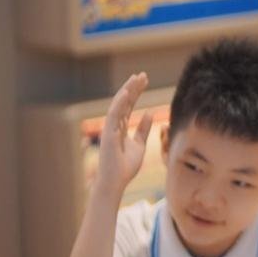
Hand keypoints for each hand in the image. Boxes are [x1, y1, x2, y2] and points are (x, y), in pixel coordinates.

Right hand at [94, 73, 152, 194]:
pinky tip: (127, 92)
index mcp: (121, 126)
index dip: (136, 92)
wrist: (116, 182)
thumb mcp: (139, 144)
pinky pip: (113, 115)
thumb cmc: (125, 166)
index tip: (144, 79)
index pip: (129, 105)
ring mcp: (110, 128)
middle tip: (142, 74)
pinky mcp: (108, 134)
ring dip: (127, 91)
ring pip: (118, 105)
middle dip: (133, 87)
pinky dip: (119, 103)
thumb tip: (149, 112)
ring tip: (136, 78)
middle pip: (124, 102)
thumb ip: (143, 129)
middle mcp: (114, 124)